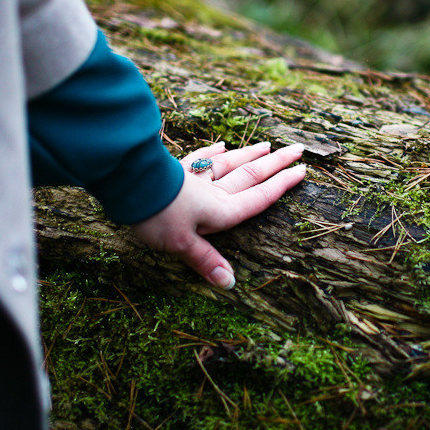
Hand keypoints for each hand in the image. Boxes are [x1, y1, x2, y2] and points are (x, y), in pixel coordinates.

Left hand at [131, 141, 306, 288]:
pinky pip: (200, 159)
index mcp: (220, 211)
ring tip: (268, 146)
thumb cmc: (156, 216)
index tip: (301, 171)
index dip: (281, 186)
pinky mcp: (177, 170)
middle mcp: (213, 192)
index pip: (258, 197)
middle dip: (276, 163)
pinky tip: (221, 145)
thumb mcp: (182, 245)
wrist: (128, 184)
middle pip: (251, 175)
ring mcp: (195, 178)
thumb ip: (206, 261)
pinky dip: (214, 152)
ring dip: (251, 154)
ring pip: (230, 164)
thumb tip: (230, 283)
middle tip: (298, 149)